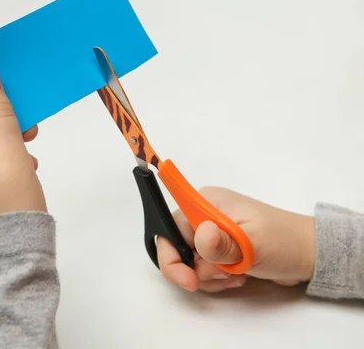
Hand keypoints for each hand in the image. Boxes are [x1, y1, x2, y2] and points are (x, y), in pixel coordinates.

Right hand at [157, 187, 315, 291]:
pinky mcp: (221, 248)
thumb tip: (201, 236)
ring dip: (209, 276)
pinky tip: (238, 277)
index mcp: (207, 202)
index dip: (171, 253)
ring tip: (236, 276)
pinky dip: (216, 278)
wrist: (311, 254)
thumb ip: (224, 244)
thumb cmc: (284, 242)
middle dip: (195, 269)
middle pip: (177, 247)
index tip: (187, 278)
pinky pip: (204, 268)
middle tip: (222, 276)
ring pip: (190, 261)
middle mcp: (204, 214)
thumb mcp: (254, 243)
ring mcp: (212, 232)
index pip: (170, 226)